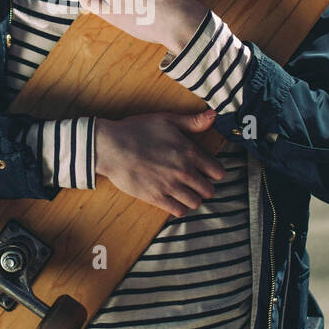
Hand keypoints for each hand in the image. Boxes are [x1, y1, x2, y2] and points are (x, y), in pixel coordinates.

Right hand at [94, 109, 227, 217]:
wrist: (111, 147)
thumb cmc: (137, 130)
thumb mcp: (166, 119)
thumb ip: (192, 121)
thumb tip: (214, 116)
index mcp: (189, 152)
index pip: (217, 172)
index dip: (214, 172)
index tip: (207, 171)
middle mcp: (184, 171)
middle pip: (209, 190)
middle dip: (204, 187)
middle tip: (195, 183)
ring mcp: (171, 187)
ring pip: (196, 203)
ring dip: (193, 198)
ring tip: (185, 192)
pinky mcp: (156, 198)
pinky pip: (179, 211)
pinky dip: (179, 208)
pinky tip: (173, 200)